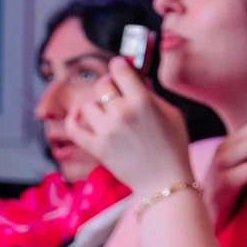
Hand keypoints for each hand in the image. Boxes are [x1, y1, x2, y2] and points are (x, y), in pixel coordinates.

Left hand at [67, 61, 193, 195]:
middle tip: (118, 93)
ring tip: (109, 114)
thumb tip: (133, 80)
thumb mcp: (172, 113)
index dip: (119, 66)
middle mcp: (121, 113)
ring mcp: (106, 130)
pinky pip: (73, 127)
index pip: (119, 69)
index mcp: (142, 101)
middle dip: (110, 86)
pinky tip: (79, 115)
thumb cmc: (174, 147)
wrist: (166, 181)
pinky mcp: (96, 147)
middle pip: (102, 85)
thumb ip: (151, 94)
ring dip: (98, 106)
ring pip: (89, 105)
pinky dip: (73, 119)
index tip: (121, 68)